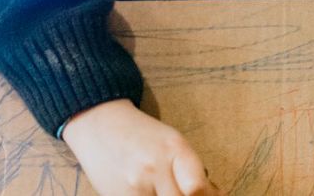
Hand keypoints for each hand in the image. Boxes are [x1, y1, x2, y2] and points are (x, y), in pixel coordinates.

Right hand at [60, 100, 216, 195]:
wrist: (99, 124)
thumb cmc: (141, 133)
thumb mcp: (172, 141)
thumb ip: (191, 168)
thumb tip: (214, 195)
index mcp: (174, 149)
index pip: (198, 188)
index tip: (213, 195)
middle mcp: (154, 168)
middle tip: (191, 194)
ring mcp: (135, 186)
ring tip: (168, 190)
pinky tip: (153, 193)